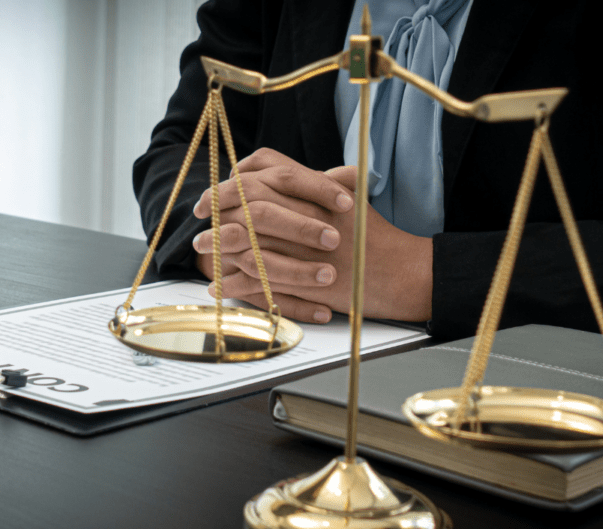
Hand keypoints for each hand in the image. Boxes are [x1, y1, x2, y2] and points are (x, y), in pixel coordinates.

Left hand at [193, 149, 432, 322]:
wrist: (403, 273)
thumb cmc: (380, 239)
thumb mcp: (354, 198)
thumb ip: (324, 182)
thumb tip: (297, 171)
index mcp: (317, 190)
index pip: (266, 170)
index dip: (236, 177)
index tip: (218, 188)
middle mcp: (307, 214)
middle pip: (248, 200)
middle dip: (217, 206)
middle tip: (200, 214)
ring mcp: (302, 248)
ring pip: (246, 239)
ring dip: (217, 243)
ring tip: (200, 247)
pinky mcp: (299, 280)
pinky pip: (255, 280)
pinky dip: (232, 282)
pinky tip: (216, 284)